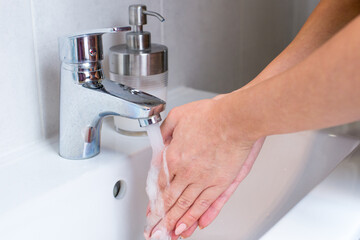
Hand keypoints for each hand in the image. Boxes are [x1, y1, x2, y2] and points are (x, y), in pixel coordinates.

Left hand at [145, 95, 262, 238]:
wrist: (236, 118)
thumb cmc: (211, 114)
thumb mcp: (178, 116)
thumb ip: (165, 133)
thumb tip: (159, 145)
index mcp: (174, 157)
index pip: (160, 185)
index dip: (155, 201)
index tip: (151, 211)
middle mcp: (188, 173)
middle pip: (171, 200)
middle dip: (162, 219)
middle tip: (155, 233)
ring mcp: (205, 180)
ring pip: (188, 206)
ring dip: (178, 222)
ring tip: (171, 235)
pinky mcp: (222, 182)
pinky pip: (210, 203)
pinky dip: (202, 216)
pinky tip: (196, 225)